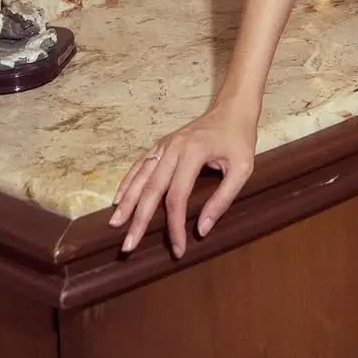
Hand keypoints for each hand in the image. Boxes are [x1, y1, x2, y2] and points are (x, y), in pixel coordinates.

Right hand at [109, 102, 257, 257]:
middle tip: (128, 246)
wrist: (234, 107)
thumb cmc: (240, 138)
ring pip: (141, 176)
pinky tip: (119, 198)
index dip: (175, 226)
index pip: (177, 197)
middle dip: (139, 220)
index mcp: (193, 153)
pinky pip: (141, 163)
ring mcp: (165, 144)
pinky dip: (128, 181)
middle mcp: (174, 147)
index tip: (178, 249)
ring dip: (127, 202)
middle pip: (151, 189)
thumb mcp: (242, 168)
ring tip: (115, 224)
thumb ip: (223, 198)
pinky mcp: (162, 143)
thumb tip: (202, 230)